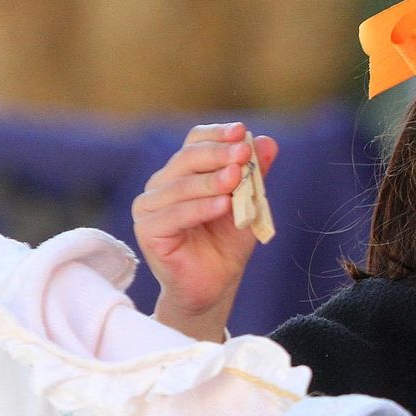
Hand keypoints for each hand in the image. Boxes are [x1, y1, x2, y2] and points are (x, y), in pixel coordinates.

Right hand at [132, 122, 277, 340]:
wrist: (215, 284)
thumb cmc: (227, 243)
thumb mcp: (248, 205)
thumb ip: (255, 175)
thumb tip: (268, 142)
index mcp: (182, 172)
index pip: (195, 142)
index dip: (217, 135)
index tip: (242, 131)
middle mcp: (162, 184)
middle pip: (187, 159)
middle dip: (218, 155)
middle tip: (243, 153)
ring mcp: (150, 207)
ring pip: (181, 186)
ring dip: (211, 181)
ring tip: (237, 178)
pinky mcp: (148, 231)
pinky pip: (175, 215)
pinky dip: (200, 208)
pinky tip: (223, 205)